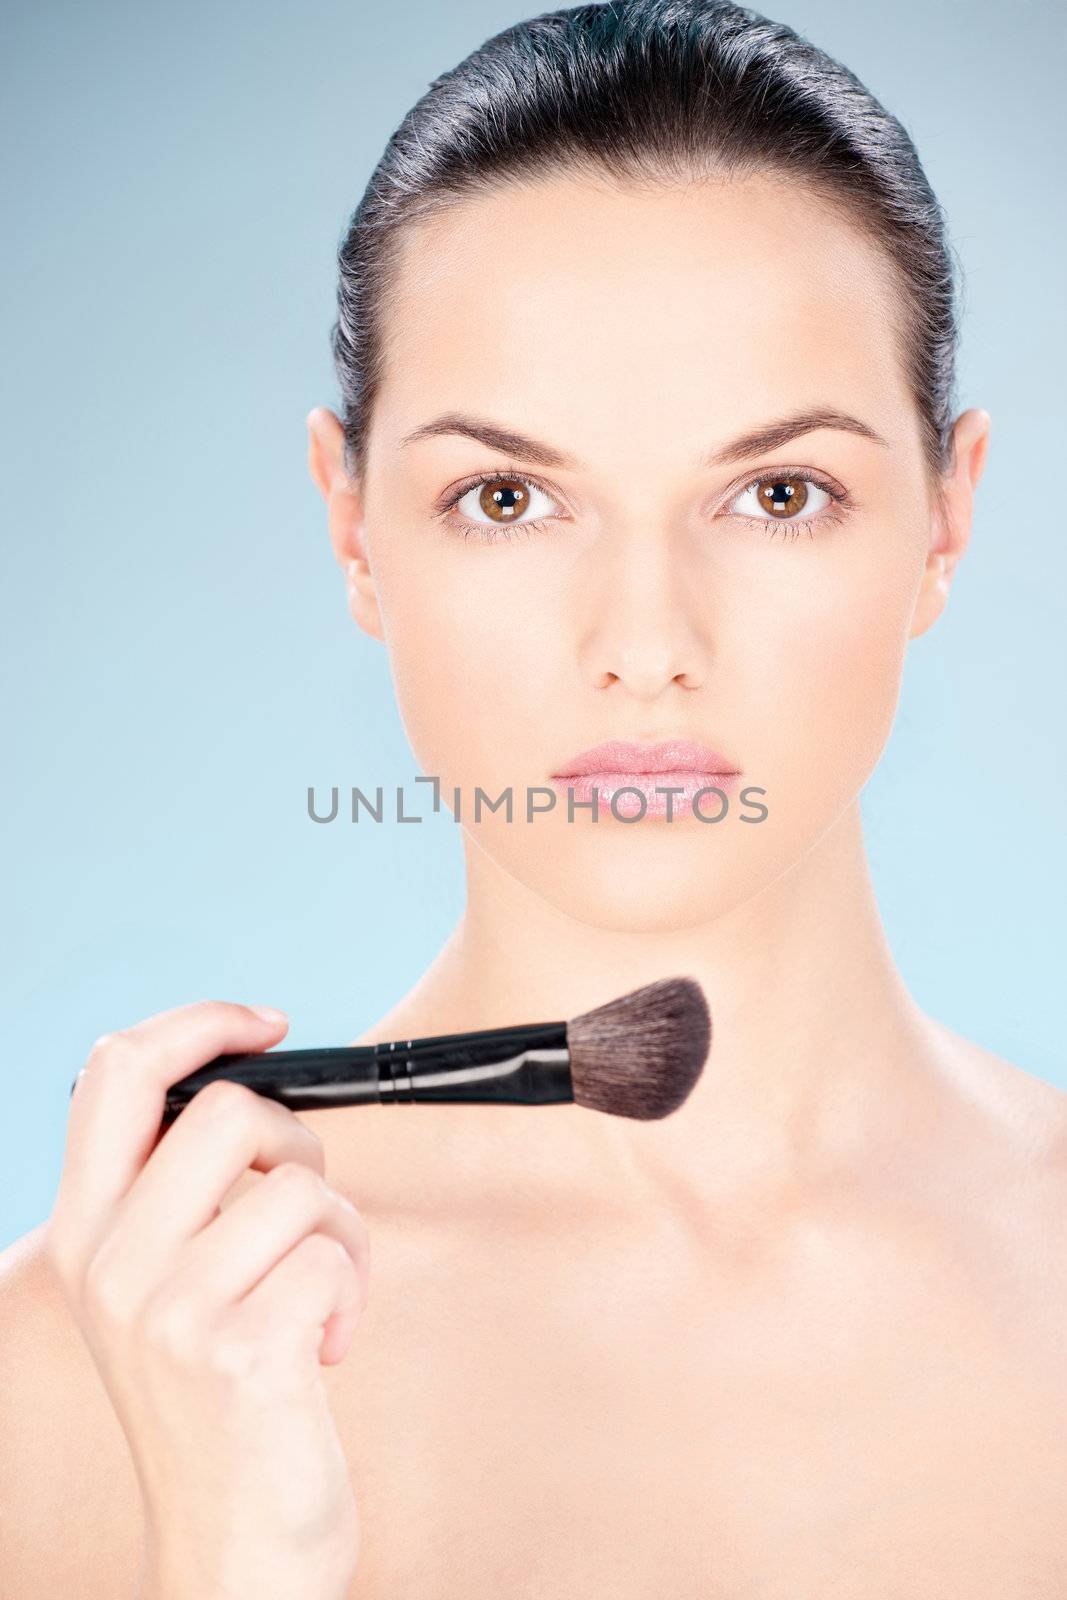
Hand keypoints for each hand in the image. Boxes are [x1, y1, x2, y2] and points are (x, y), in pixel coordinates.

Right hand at [46, 1000, 369, 1599]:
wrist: (230, 1551)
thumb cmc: (217, 1404)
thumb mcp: (161, 1293)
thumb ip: (177, 1200)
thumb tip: (252, 1095)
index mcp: (83, 1234)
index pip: (114, 1073)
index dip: (197, 1022)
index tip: (266, 1024)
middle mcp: (109, 1264)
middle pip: (231, 1111)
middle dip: (299, 1146)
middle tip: (304, 1214)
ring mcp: (168, 1310)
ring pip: (299, 1184)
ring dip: (341, 1236)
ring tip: (319, 1299)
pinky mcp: (239, 1351)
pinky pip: (333, 1257)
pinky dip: (353, 1294)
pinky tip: (323, 1352)